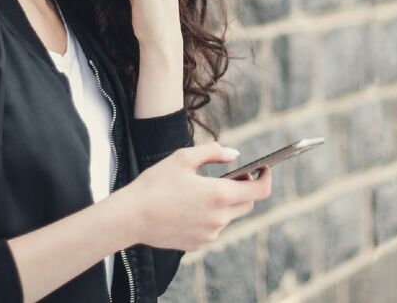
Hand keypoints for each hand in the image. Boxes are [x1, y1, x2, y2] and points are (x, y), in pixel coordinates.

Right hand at [116, 141, 272, 250]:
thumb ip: (214, 152)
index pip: (259, 191)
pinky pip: (213, 228)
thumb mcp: (182, 158)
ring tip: (204, 190)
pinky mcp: (198, 244)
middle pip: (248, 204)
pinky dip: (210, 217)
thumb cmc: (155, 184)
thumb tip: (235, 154)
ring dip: (225, 203)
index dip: (266, 178)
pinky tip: (190, 207)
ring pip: (229, 216)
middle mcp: (219, 218)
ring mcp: (209, 234)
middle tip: (235, 175)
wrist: (130, 217)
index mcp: (219, 195)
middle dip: (245, 188)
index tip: (264, 169)